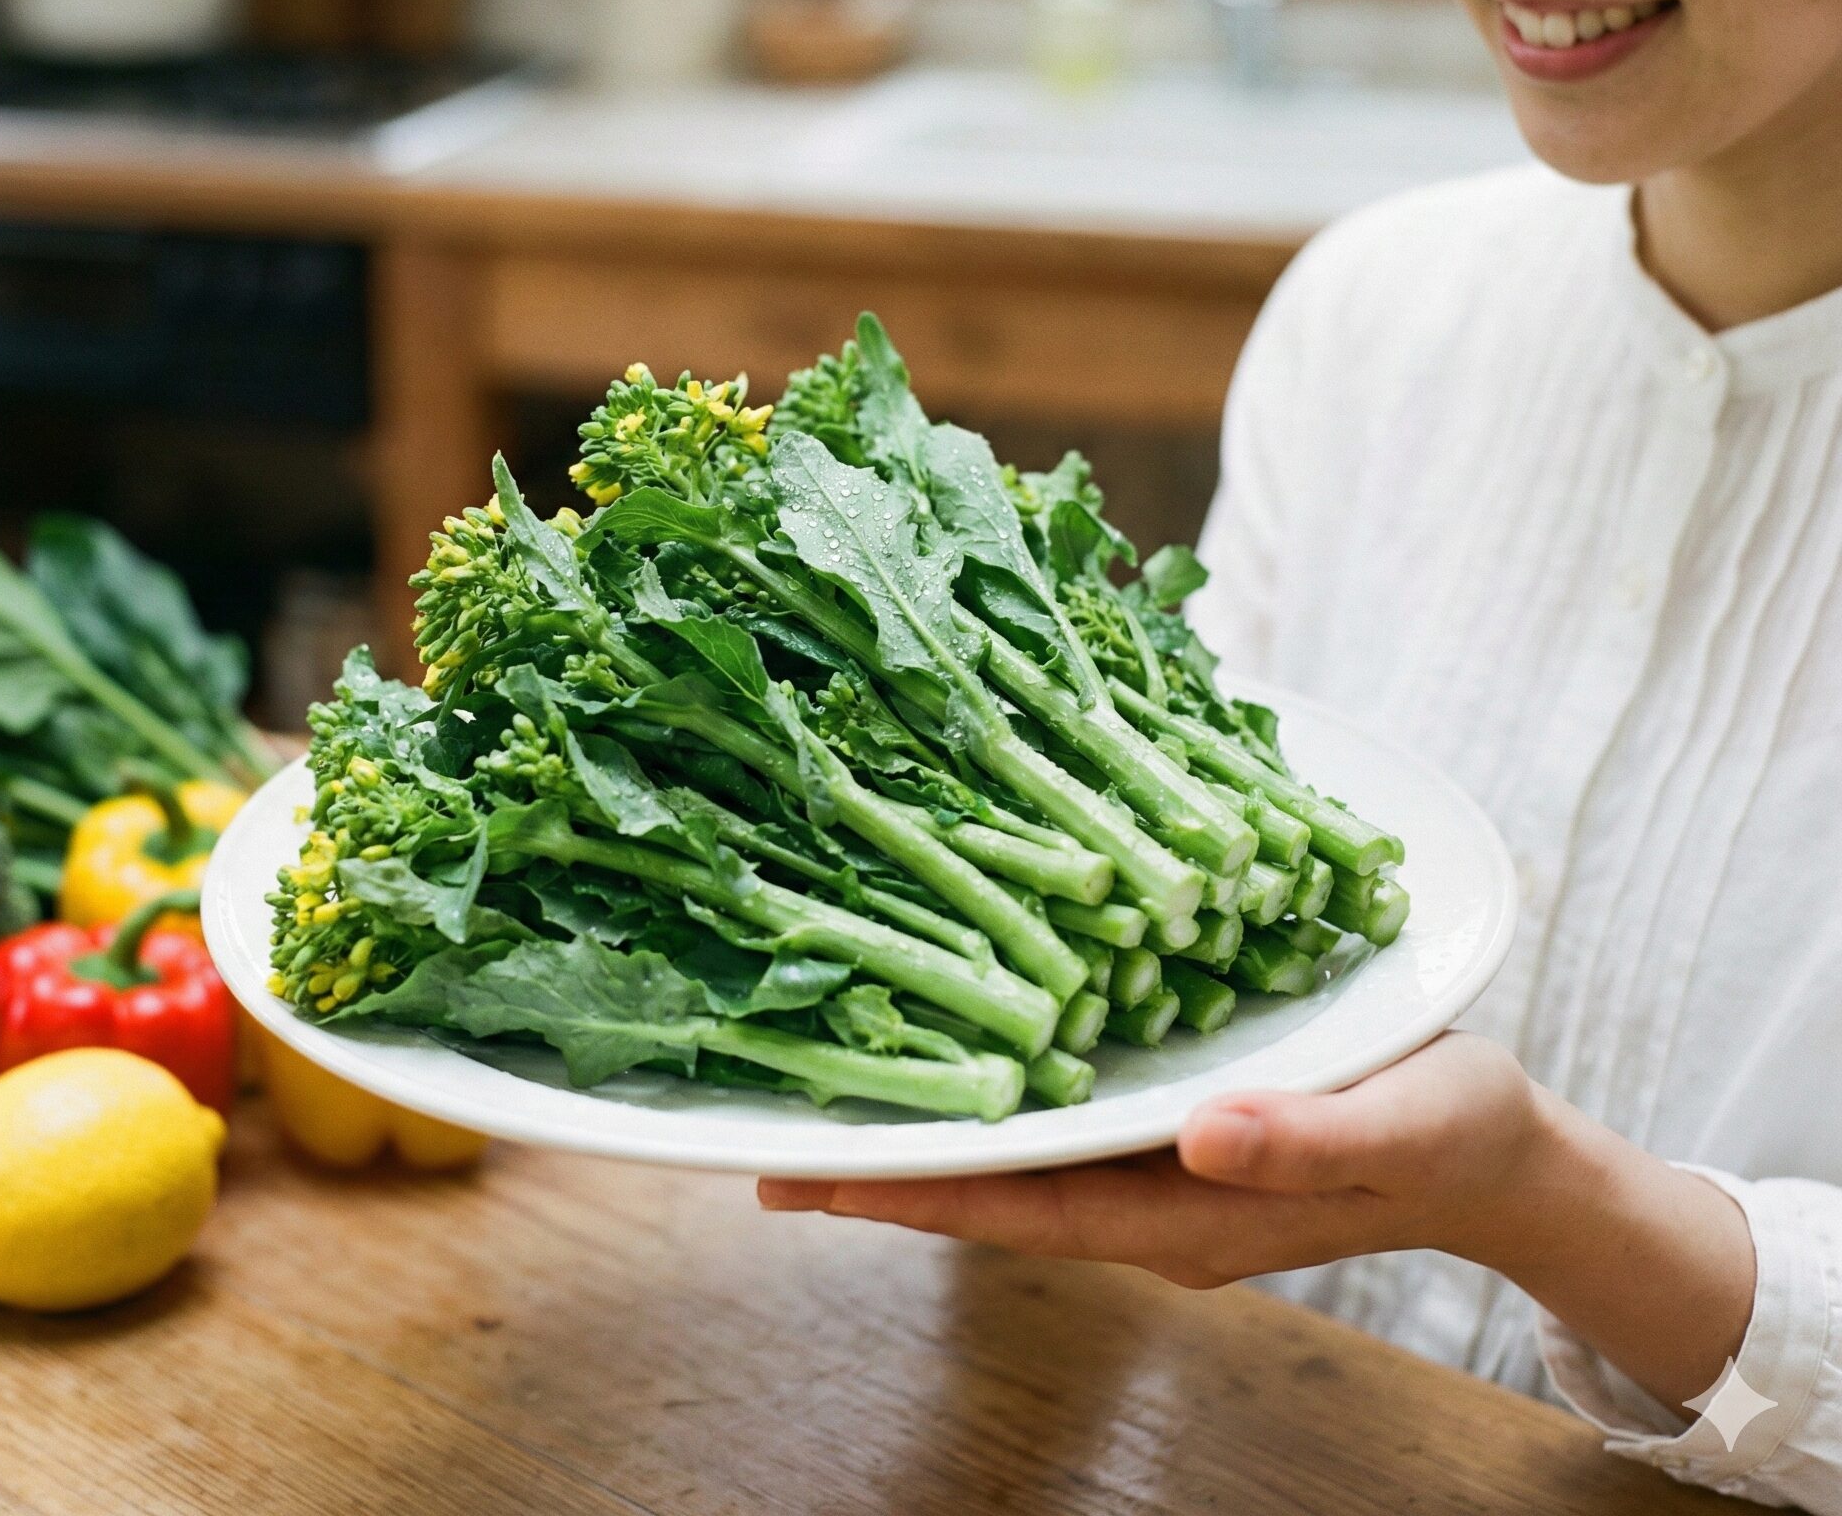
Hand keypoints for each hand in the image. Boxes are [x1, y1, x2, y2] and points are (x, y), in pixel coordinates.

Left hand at [758, 1033, 1545, 1286]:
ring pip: (1014, 1154)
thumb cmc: (1456, 1136)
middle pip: (991, 1189)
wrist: (1501, 1154)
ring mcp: (1155, 1165)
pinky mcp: (1170, 1123)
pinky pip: (1057, 1117)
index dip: (911, 1191)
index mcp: (1186, 1215)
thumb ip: (1301, 1140)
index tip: (808, 1177)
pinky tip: (946, 1052)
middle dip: (883, 1165)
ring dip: (924, 1125)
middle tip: (765, 1135)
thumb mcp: (1398, 1125)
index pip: (1018, 1210)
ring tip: (821, 1091)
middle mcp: (1148, 1198)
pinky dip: (989, 1090)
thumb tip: (1193, 1134)